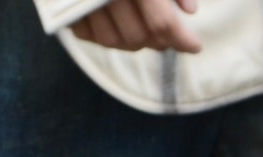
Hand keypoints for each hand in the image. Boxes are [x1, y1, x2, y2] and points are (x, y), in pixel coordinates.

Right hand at [71, 0, 201, 52]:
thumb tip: (191, 11)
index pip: (161, 22)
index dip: (181, 39)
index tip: (195, 47)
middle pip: (138, 36)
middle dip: (158, 42)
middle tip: (171, 38)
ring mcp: (84, 2)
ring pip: (114, 41)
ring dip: (134, 42)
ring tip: (148, 33)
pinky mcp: (67, 8)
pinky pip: (90, 36)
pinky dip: (108, 36)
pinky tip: (120, 26)